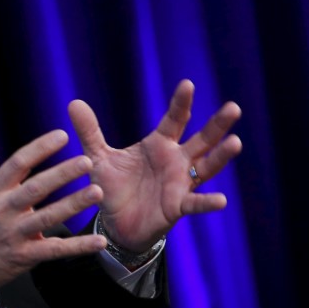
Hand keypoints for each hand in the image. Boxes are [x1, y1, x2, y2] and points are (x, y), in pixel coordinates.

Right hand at [0, 125, 107, 294]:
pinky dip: (78, 247)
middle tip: (87, 160)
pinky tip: (98, 241)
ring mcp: (15, 234)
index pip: (17, 164)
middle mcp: (4, 210)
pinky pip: (55, 250)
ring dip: (73, 205)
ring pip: (48, 217)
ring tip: (97, 192)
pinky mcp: (26, 256)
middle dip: (62, 174)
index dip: (39, 149)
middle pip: (36, 189)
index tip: (61, 135)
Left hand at [69, 79, 241, 251]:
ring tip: (235, 142)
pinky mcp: (177, 206)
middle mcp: (175, 161)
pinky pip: (195, 203)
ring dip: (221, 156)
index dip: (181, 103)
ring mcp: (180, 184)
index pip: (174, 120)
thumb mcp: (97, 157)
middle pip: (201, 139)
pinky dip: (207, 202)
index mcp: (158, 145)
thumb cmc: (112, 187)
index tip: (187, 84)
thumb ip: (89, 131)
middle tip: (233, 108)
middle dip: (217, 124)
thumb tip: (73, 102)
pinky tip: (221, 200)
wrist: (114, 223)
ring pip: (206, 167)